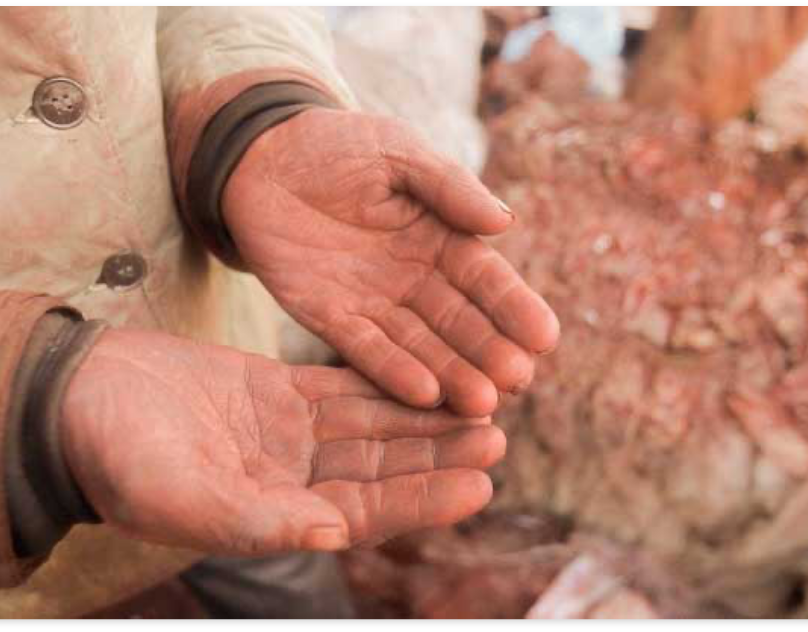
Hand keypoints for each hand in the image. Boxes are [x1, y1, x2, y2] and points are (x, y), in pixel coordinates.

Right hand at [61, 329, 504, 554]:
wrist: (78, 399)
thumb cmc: (117, 457)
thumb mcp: (182, 494)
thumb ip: (255, 519)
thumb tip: (330, 531)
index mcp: (274, 515)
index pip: (366, 512)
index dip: (424, 500)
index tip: (480, 482)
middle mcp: (291, 479)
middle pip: (381, 468)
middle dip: (438, 453)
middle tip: (498, 433)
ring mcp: (286, 434)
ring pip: (371, 426)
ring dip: (422, 416)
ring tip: (479, 400)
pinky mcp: (276, 392)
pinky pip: (343, 386)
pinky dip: (383, 381)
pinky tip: (424, 369)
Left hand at [223, 109, 559, 416]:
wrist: (263, 155)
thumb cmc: (341, 145)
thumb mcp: (400, 153)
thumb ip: (450, 187)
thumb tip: (506, 223)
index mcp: (442, 239)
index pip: (486, 280)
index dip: (515, 308)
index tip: (545, 337)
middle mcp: (415, 280)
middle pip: (459, 322)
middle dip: (489, 352)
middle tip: (517, 381)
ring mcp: (374, 303)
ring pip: (420, 345)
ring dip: (450, 375)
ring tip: (480, 404)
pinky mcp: (329, 317)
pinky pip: (365, 349)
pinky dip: (393, 372)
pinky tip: (424, 396)